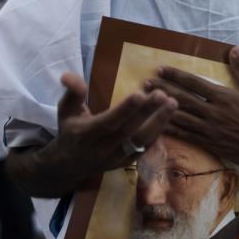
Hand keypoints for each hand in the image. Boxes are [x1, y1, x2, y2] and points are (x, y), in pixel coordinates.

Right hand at [53, 73, 177, 175]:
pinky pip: (145, 149)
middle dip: (147, 113)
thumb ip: (72, 92)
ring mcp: (116, 159)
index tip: (140, 94)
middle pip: (128, 131)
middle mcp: (102, 149)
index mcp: (85, 135)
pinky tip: (167, 117)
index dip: (124, 110)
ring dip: (158, 123)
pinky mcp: (126, 164)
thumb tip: (68, 75)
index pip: (108, 122)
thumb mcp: (65, 110)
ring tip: (172, 104)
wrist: (70, 164)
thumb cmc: (70, 130)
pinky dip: (157, 133)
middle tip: (163, 95)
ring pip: (141, 143)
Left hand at [146, 46, 238, 172]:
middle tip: (145, 82)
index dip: (176, 76)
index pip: (195, 83)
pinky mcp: (211, 145)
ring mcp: (211, 131)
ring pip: (181, 118)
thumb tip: (235, 48)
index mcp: (225, 97)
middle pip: (183, 99)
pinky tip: (159, 126)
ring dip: (162, 109)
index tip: (161, 69)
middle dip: (162, 90)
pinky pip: (187, 136)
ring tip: (146, 102)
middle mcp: (214, 113)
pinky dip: (172, 131)